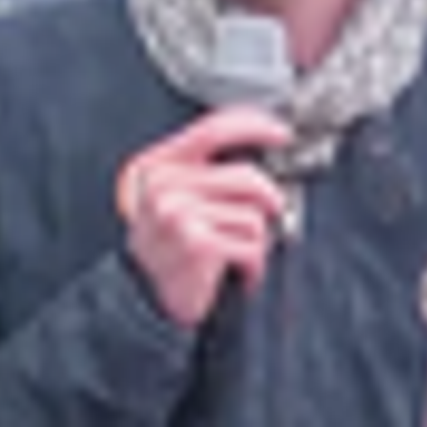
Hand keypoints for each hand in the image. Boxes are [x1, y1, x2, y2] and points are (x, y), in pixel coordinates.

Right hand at [117, 107, 293, 327]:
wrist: (144, 300)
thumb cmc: (170, 248)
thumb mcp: (179, 199)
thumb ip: (212, 171)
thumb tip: (266, 153)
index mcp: (160, 166)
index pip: (213, 130)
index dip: (253, 126)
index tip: (281, 132)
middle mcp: (165, 186)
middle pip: (247, 176)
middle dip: (268, 200)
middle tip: (266, 217)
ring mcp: (178, 213)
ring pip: (254, 214)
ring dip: (257, 240)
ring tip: (237, 253)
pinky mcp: (196, 242)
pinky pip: (253, 245)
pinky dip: (255, 264)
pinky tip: (240, 271)